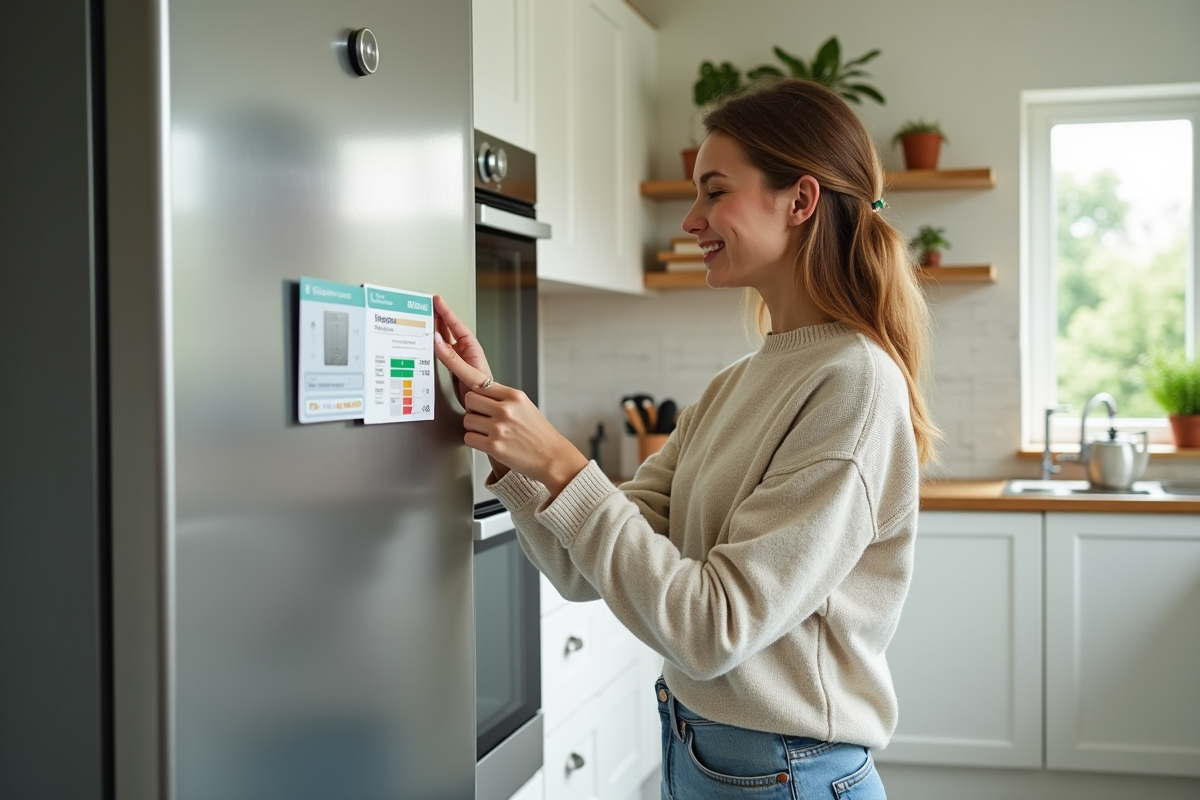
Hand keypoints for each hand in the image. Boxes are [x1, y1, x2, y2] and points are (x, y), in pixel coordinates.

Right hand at [432, 295, 492, 408]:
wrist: (484, 406)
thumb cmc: (485, 390)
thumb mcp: (468, 373)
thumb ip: (451, 358)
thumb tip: (437, 341)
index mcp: (472, 347)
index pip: (456, 325)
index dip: (446, 312)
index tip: (437, 301)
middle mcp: (464, 350)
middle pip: (448, 329)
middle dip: (438, 316)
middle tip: (427, 305)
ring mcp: (457, 358)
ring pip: (443, 339)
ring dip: (434, 328)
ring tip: (424, 317)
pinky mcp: (451, 366)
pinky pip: (439, 351)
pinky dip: (432, 344)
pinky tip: (425, 340)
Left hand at [433, 319, 587, 496]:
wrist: (552, 457)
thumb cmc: (537, 432)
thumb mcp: (524, 406)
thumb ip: (501, 396)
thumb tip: (478, 392)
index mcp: (513, 395)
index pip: (476, 376)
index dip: (454, 361)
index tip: (438, 345)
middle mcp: (506, 409)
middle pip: (469, 399)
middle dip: (474, 408)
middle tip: (489, 418)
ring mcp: (499, 427)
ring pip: (467, 419)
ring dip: (475, 427)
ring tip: (494, 432)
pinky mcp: (494, 446)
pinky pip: (469, 438)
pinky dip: (477, 441)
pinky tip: (492, 443)